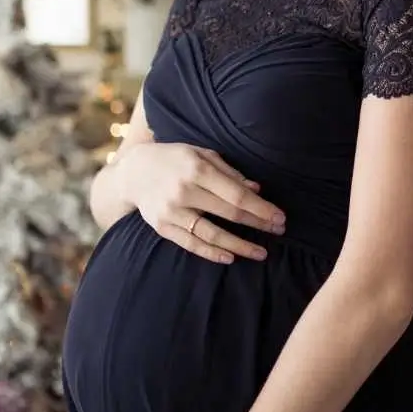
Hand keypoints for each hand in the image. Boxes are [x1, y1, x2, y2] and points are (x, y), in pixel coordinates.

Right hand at [118, 142, 285, 263]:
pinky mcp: (162, 227)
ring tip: (260, 253)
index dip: (261, 208)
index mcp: (197, 170)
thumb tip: (256, 190)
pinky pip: (191, 244)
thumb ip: (229, 171)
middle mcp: (184, 191)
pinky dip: (211, 253)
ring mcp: (172, 212)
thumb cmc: (174, 159)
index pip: (237, 195)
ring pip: (211, 234)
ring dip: (239, 246)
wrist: (132, 171)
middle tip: (279, 231)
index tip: (280, 217)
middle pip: (229, 214)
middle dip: (258, 224)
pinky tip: (230, 257)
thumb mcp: (201, 154)